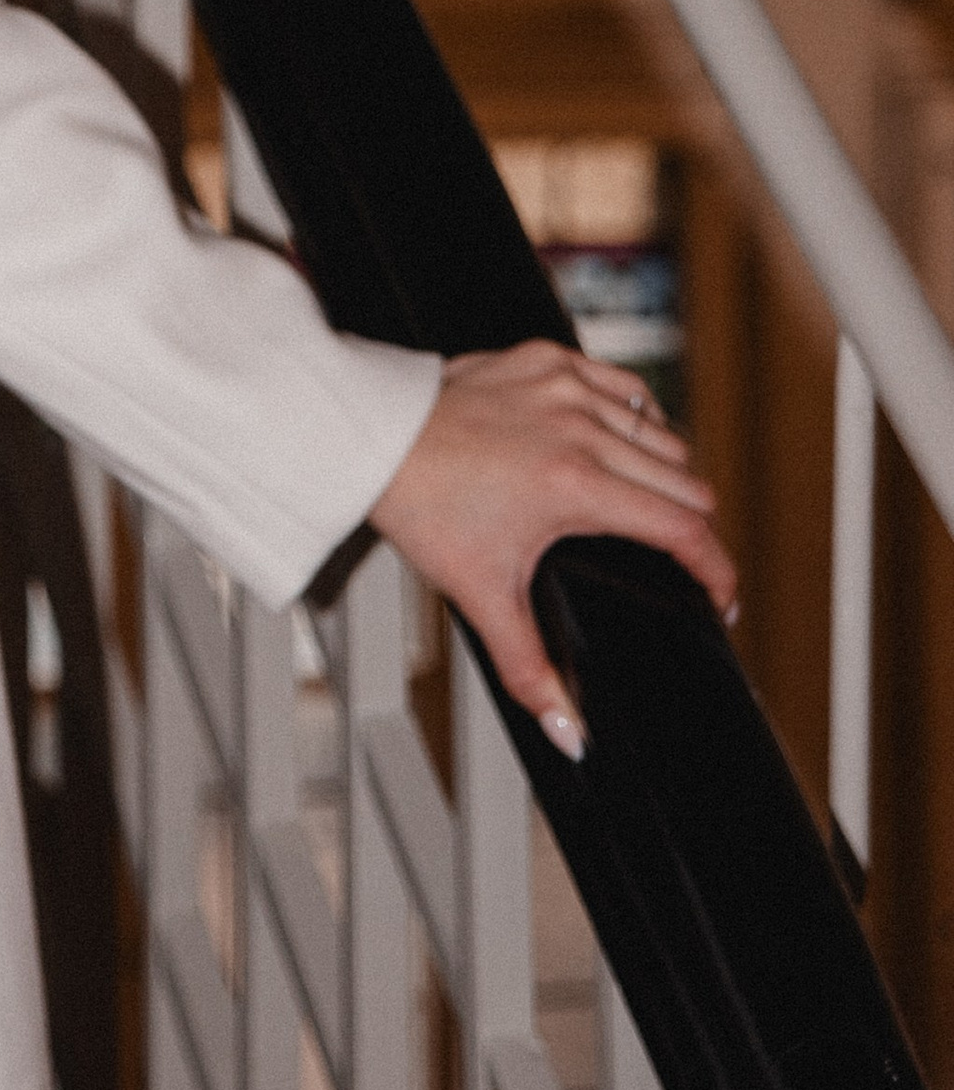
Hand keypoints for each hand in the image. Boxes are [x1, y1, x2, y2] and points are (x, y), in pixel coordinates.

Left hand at [368, 341, 736, 757]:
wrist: (369, 436)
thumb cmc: (420, 504)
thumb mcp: (481, 595)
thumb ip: (531, 669)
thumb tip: (568, 733)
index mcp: (577, 486)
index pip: (683, 530)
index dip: (716, 570)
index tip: (721, 595)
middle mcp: (581, 429)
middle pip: (684, 481)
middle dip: (691, 527)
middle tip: (677, 557)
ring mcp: (564, 386)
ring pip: (659, 429)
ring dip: (666, 469)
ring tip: (650, 504)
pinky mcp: (544, 357)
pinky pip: (618, 381)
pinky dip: (630, 411)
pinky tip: (618, 436)